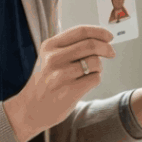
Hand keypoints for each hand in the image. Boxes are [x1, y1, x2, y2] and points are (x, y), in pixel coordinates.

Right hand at [4, 25, 115, 141]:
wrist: (30, 109)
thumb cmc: (45, 81)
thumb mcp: (49, 58)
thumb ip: (69, 46)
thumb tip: (100, 38)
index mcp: (49, 46)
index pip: (80, 31)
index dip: (99, 32)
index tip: (109, 37)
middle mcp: (53, 58)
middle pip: (91, 45)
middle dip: (106, 48)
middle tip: (111, 53)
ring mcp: (61, 75)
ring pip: (95, 62)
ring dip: (99, 67)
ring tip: (90, 73)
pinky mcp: (69, 91)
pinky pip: (95, 78)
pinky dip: (96, 79)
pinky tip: (86, 83)